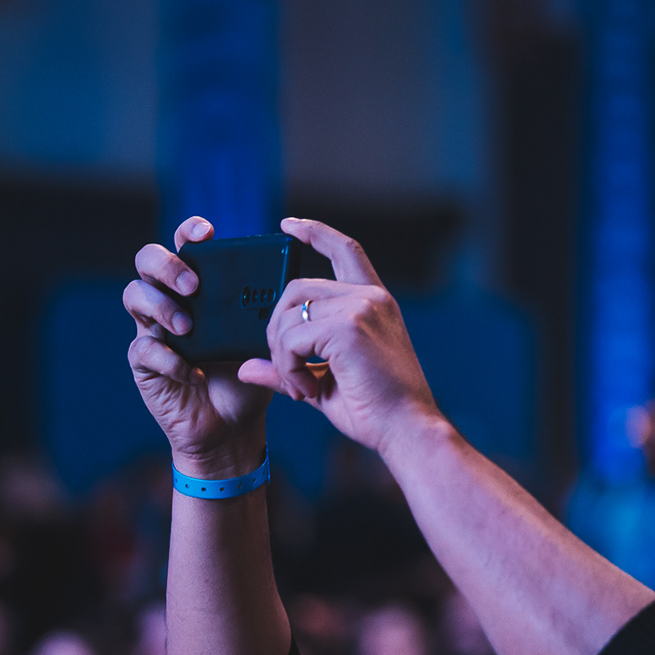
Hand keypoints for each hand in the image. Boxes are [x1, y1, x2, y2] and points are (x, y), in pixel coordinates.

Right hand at [124, 217, 272, 476]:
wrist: (233, 425)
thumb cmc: (247, 373)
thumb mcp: (262, 339)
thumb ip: (264, 312)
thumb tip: (281, 285)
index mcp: (201, 286)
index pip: (186, 244)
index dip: (190, 231)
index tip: (206, 233)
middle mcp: (171, 299)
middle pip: (148, 260)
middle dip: (167, 265)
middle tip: (194, 285)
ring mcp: (153, 328)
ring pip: (134, 295)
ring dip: (161, 306)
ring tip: (188, 327)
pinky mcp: (145, 362)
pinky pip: (143, 349)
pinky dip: (168, 358)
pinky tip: (194, 373)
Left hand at [235, 219, 443, 458]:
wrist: (407, 430)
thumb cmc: (377, 410)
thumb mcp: (325, 383)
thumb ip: (289, 369)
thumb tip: (247, 368)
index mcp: (374, 303)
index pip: (345, 250)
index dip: (315, 232)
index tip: (288, 225)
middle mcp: (370, 298)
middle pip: (298, 287)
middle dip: (277, 327)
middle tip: (288, 369)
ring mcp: (360, 308)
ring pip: (289, 314)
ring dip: (283, 353)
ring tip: (302, 385)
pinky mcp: (349, 327)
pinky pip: (292, 338)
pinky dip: (289, 367)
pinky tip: (307, 389)